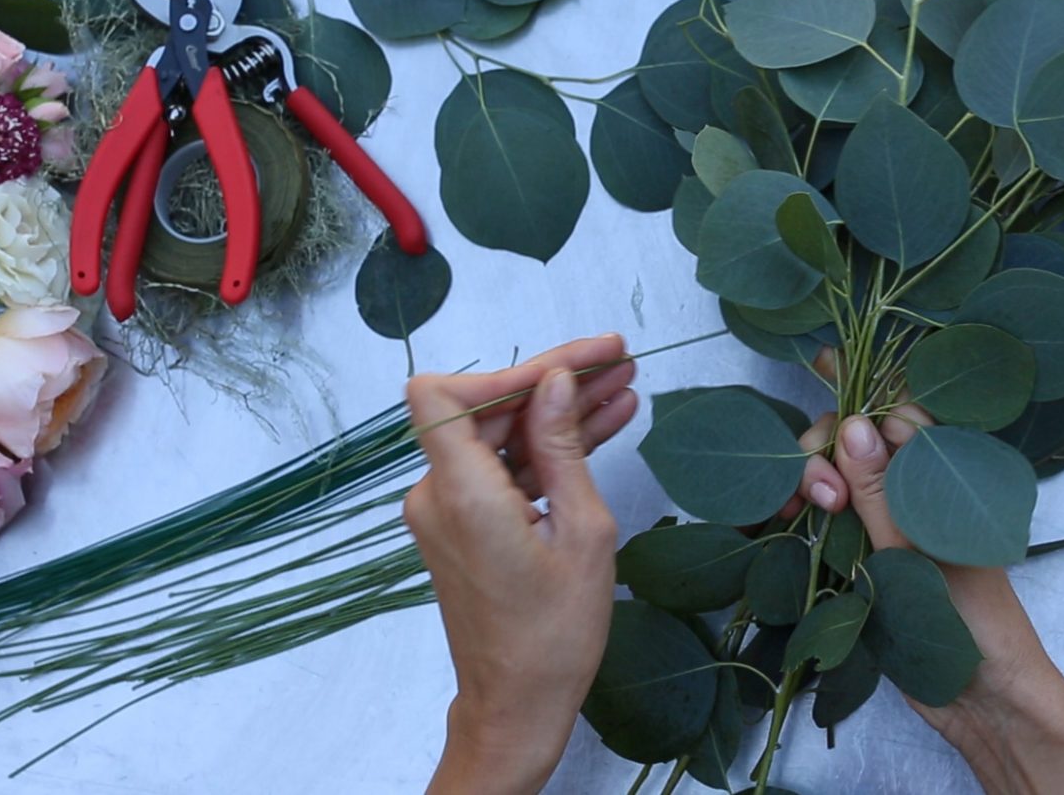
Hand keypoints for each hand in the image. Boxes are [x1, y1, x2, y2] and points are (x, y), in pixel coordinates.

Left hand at [404, 335, 635, 794]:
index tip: (567, 368)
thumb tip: (555, 382)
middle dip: (551, 381)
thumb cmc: (555, 632)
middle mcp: (438, 495)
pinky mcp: (463, 526)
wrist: (519, 705)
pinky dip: (545, 450)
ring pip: (499, 436)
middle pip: (483, 408)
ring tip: (624, 385)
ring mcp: (447, 511)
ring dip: (557, 412)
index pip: (441, 395)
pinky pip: (502, 469)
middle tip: (618, 359)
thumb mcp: (582, 531)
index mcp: (462, 494)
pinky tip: (605, 424)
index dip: (504, 371)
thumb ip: (562, 447)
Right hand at [786, 356, 1063, 793]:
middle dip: (823, 456)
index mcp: (944, 478)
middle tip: (814, 497)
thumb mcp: (919, 550)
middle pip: (856, 448)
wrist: (989, 701)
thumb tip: (853, 423)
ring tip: (793, 512)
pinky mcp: (873, 564)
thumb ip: (880, 490)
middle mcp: (917, 495)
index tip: (824, 442)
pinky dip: (810, 523)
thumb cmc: (972, 621)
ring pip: (840, 486)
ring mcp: (893, 529)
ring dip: (810, 488)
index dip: (852, 418)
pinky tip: (786, 526)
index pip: (892, 417)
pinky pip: (835, 528)